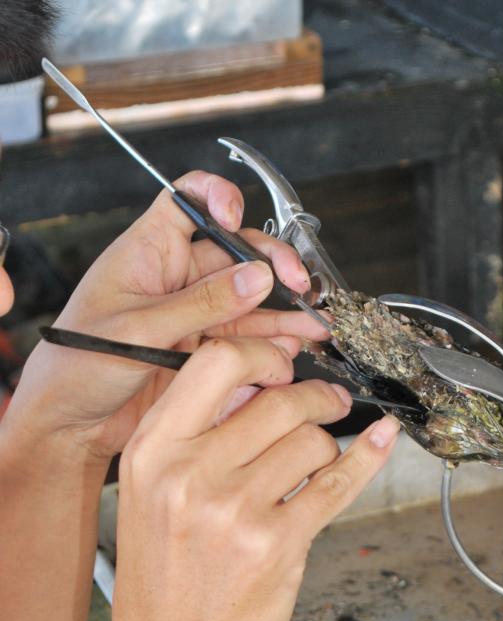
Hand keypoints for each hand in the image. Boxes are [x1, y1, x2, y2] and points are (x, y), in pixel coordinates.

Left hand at [8, 171, 327, 458]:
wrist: (68, 424)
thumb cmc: (76, 365)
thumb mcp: (138, 330)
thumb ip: (202, 305)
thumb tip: (257, 277)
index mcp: (148, 252)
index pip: (187, 199)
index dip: (217, 196)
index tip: (237, 215)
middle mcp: (175, 276)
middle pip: (235, 251)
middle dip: (272, 262)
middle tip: (298, 283)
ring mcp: (192, 313)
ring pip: (249, 297)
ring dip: (284, 306)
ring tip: (316, 319)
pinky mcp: (202, 348)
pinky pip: (247, 336)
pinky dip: (274, 340)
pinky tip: (296, 343)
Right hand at [111, 337, 400, 620]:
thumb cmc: (163, 585)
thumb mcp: (150, 498)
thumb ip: (194, 437)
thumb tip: (258, 384)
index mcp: (151, 452)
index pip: (214, 361)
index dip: (260, 354)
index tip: (281, 366)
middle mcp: (189, 474)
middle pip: (277, 399)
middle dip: (314, 396)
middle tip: (327, 401)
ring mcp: (236, 510)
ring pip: (311, 439)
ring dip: (326, 443)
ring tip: (318, 459)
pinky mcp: (279, 544)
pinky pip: (338, 482)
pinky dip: (367, 457)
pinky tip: (380, 441)